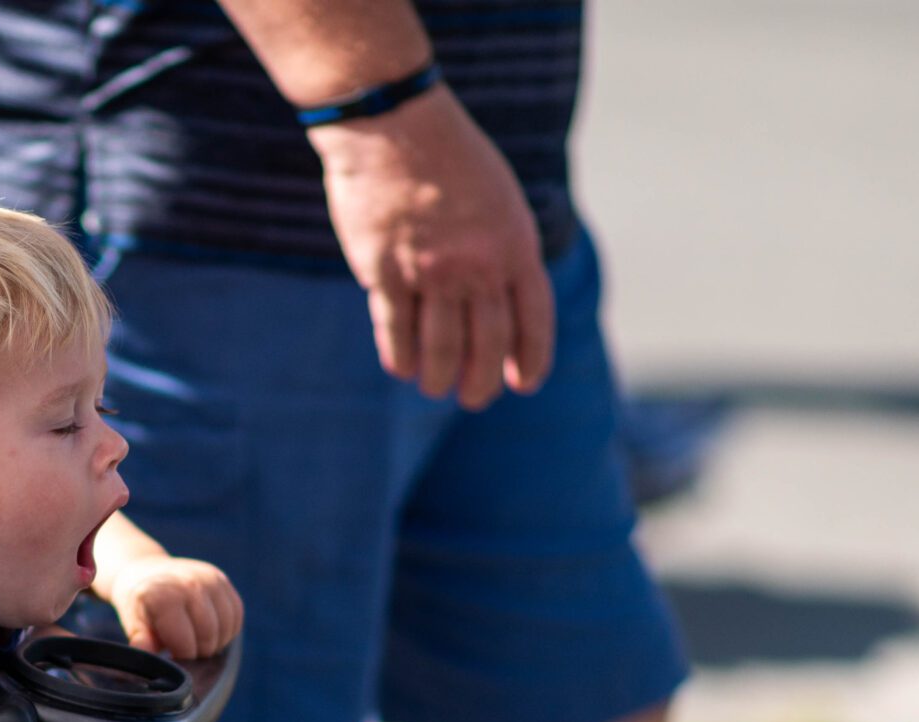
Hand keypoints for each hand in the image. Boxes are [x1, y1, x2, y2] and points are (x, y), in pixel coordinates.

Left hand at [103, 553, 242, 658]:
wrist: (146, 571)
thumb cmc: (141, 605)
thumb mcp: (133, 623)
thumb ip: (142, 640)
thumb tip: (145, 651)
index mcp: (165, 597)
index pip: (187, 645)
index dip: (181, 657)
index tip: (171, 654)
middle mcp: (190, 584)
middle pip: (209, 637)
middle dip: (199, 651)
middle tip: (184, 648)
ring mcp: (210, 579)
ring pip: (227, 627)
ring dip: (215, 641)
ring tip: (196, 639)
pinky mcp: (222, 579)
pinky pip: (236, 614)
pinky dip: (227, 628)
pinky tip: (210, 629)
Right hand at [308, 84, 554, 409]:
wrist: (394, 125)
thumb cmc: (448, 155)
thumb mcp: (498, 196)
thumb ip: (502, 247)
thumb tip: (499, 297)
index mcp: (514, 244)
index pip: (532, 318)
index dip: (530, 358)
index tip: (522, 384)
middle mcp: (477, 266)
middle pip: (487, 343)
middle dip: (481, 381)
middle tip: (472, 398)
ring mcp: (431, 272)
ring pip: (441, 347)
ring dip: (440, 378)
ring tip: (435, 389)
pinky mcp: (385, 273)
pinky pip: (396, 331)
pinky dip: (401, 356)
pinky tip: (403, 367)